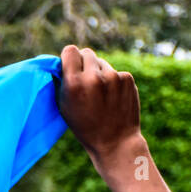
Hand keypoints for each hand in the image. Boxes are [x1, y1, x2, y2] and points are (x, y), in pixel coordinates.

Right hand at [58, 45, 143, 169]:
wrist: (114, 141)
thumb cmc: (84, 126)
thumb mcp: (65, 107)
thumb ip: (64, 83)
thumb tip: (63, 63)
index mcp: (73, 84)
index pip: (70, 50)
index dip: (69, 57)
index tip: (69, 65)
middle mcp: (93, 77)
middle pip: (86, 52)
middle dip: (83, 63)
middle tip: (83, 79)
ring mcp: (113, 76)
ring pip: (101, 62)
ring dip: (98, 72)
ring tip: (99, 94)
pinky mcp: (127, 77)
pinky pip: (115, 71)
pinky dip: (112, 80)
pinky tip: (111, 97)